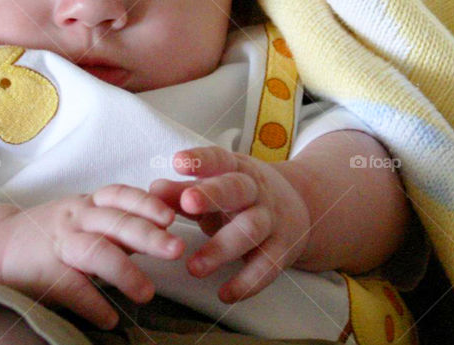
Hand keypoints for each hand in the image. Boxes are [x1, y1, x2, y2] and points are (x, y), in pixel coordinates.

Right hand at [0, 184, 183, 328]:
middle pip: (115, 222)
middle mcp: (75, 219)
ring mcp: (59, 244)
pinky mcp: (43, 273)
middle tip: (176, 249)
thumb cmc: (49, 235)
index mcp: (88, 204)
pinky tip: (110, 318)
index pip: (120, 195)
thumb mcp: (82, 219)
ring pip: (96, 251)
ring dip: (125, 271)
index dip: (146, 203)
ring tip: (147, 294)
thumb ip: (117, 224)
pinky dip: (92, 303)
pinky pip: (71, 288)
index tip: (171, 214)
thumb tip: (162, 231)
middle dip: (148, 234)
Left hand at [149, 146, 310, 302]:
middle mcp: (256, 191)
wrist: (302, 207)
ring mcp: (271, 220)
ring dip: (222, 248)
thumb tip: (151, 191)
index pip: (218, 159)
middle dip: (212, 195)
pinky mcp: (281, 250)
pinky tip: (224, 294)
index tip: (178, 162)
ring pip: (250, 230)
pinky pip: (266, 267)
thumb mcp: (213, 187)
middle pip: (236, 190)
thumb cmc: (240, 197)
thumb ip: (181, 191)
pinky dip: (246, 282)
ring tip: (193, 267)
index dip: (200, 160)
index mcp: (235, 169)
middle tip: (187, 203)